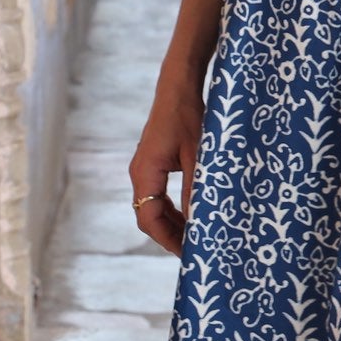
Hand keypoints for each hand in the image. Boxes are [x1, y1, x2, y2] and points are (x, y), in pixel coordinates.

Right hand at [128, 79, 205, 253]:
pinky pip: (158, 194)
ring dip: (172, 222)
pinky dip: (173, 208)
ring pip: (153, 207)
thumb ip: (195, 189)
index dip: (168, 239)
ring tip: (196, 236)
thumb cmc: (187, 116)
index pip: (149, 219)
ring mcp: (145, 169)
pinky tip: (192, 214)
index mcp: (145, 173)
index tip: (189, 253)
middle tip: (196, 250)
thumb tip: (200, 222)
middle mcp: (140, 174)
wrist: (178, 87)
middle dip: (171, 235)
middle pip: (149, 216)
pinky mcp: (154, 164)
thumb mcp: (197, 155)